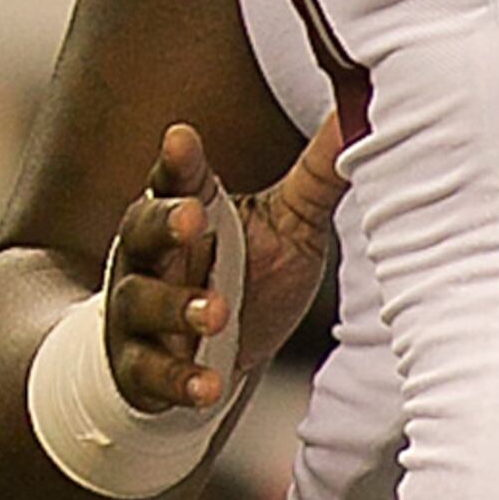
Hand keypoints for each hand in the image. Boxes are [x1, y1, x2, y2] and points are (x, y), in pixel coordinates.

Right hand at [102, 120, 342, 415]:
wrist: (208, 360)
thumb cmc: (246, 277)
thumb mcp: (290, 226)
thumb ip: (318, 175)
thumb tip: (361, 112)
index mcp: (184, 210)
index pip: (175, 179)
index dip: (177, 162)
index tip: (183, 139)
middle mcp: (148, 256)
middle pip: (141, 229)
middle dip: (164, 223)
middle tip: (192, 218)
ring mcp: (137, 312)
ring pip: (142, 303)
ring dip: (177, 307)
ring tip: (214, 313)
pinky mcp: (138, 368)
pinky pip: (152, 374)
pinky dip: (178, 380)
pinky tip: (205, 387)